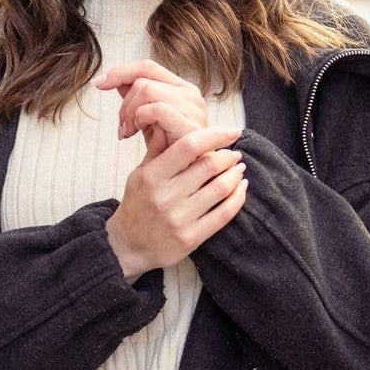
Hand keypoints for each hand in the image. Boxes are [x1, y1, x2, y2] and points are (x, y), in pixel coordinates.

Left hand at [93, 60, 207, 159]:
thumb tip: (112, 79)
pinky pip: (157, 109)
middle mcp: (190, 94)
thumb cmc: (168, 150)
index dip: (119, 72)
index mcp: (181, 88)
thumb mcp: (147, 120)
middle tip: (122, 129)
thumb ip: (135, 98)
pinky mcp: (190, 125)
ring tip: (128, 133)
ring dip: (129, 113)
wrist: (185, 176)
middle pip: (142, 79)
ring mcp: (193, 108)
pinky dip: (141, 118)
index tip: (98, 83)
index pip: (146, 67)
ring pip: (146, 90)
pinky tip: (138, 133)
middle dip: (123, 104)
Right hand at [105, 126, 246, 282]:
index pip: (188, 146)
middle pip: (208, 166)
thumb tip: (166, 124)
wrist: (128, 246)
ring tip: (239, 169)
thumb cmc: (136, 205)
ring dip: (235, 175)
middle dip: (228, 156)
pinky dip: (238, 198)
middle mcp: (165, 196)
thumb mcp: (139, 174)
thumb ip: (156, 150)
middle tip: (235, 154)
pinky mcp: (191, 238)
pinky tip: (241, 189)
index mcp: (152, 176)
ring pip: (220, 189)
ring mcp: (178, 218)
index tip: (231, 131)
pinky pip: (223, 214)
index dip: (214, 136)